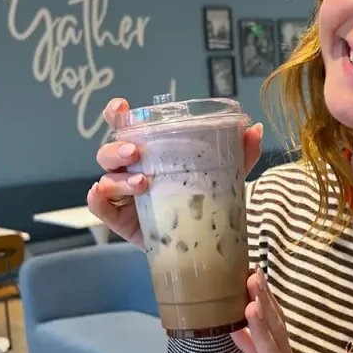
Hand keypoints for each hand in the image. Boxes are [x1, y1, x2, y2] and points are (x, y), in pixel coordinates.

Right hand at [89, 97, 264, 247]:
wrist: (204, 244)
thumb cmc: (205, 202)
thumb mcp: (225, 177)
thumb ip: (239, 155)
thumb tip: (254, 129)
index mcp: (150, 153)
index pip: (126, 127)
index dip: (117, 114)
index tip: (120, 108)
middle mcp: (131, 170)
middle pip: (109, 152)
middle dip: (117, 148)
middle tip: (137, 152)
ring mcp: (123, 196)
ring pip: (106, 178)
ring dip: (117, 177)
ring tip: (142, 183)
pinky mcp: (120, 220)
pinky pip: (99, 207)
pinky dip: (98, 199)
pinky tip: (104, 195)